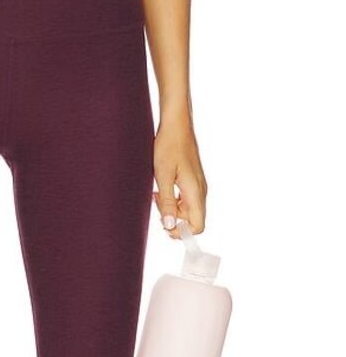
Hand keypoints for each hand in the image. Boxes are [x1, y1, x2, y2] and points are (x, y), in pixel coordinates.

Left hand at [152, 114, 207, 238]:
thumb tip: (170, 225)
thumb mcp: (162, 176)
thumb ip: (166, 202)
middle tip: (156, 205)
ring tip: (156, 195)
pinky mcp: (193, 180)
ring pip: (187, 210)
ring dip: (171, 209)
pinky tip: (161, 189)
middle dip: (174, 219)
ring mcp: (198, 185)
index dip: (182, 232)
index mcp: (195, 192)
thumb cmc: (169, 146)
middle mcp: (200, 191)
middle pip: (192, 220)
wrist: (176, 124)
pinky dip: (173, 199)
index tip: (166, 226)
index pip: (198, 226)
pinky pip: (185, 199)